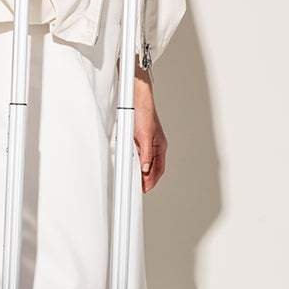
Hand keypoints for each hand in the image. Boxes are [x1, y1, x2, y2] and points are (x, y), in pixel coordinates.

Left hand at [134, 69, 165, 192]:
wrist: (136, 98)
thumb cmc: (144, 112)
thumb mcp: (145, 135)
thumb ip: (146, 153)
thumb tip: (146, 168)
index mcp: (160, 146)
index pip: (158, 169)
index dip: (152, 180)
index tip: (145, 189)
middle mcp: (154, 146)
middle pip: (152, 168)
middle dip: (146, 179)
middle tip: (139, 188)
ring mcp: (145, 143)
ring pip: (143, 162)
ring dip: (139, 171)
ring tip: (134, 180)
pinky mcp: (137, 139)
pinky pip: (136, 155)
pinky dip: (133, 162)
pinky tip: (128, 166)